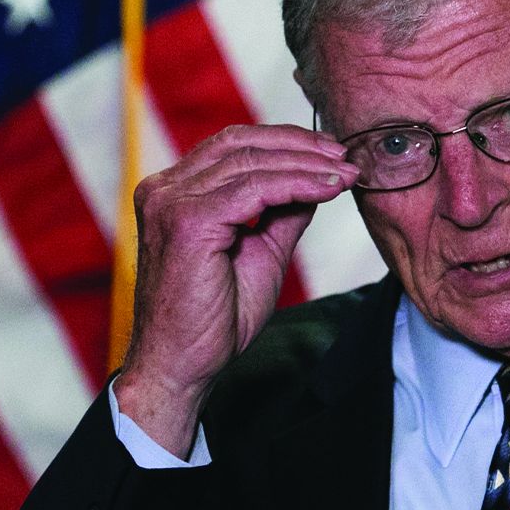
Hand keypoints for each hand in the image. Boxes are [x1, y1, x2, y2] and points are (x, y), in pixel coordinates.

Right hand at [120, 125, 356, 452]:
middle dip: (300, 145)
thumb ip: (280, 214)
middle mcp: (164, 190)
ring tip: (344, 173)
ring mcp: (171, 202)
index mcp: (172, 194)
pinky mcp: (188, 221)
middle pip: (240, 143)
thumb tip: (316, 180)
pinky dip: (297, 183)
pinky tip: (327, 190)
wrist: (180, 367)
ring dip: (306, 164)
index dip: (284, 143)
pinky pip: (254, 189)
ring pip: (251, 162)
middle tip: (344, 157)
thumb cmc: (211, 321)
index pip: (231, 147)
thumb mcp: (258, 254)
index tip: (331, 156)